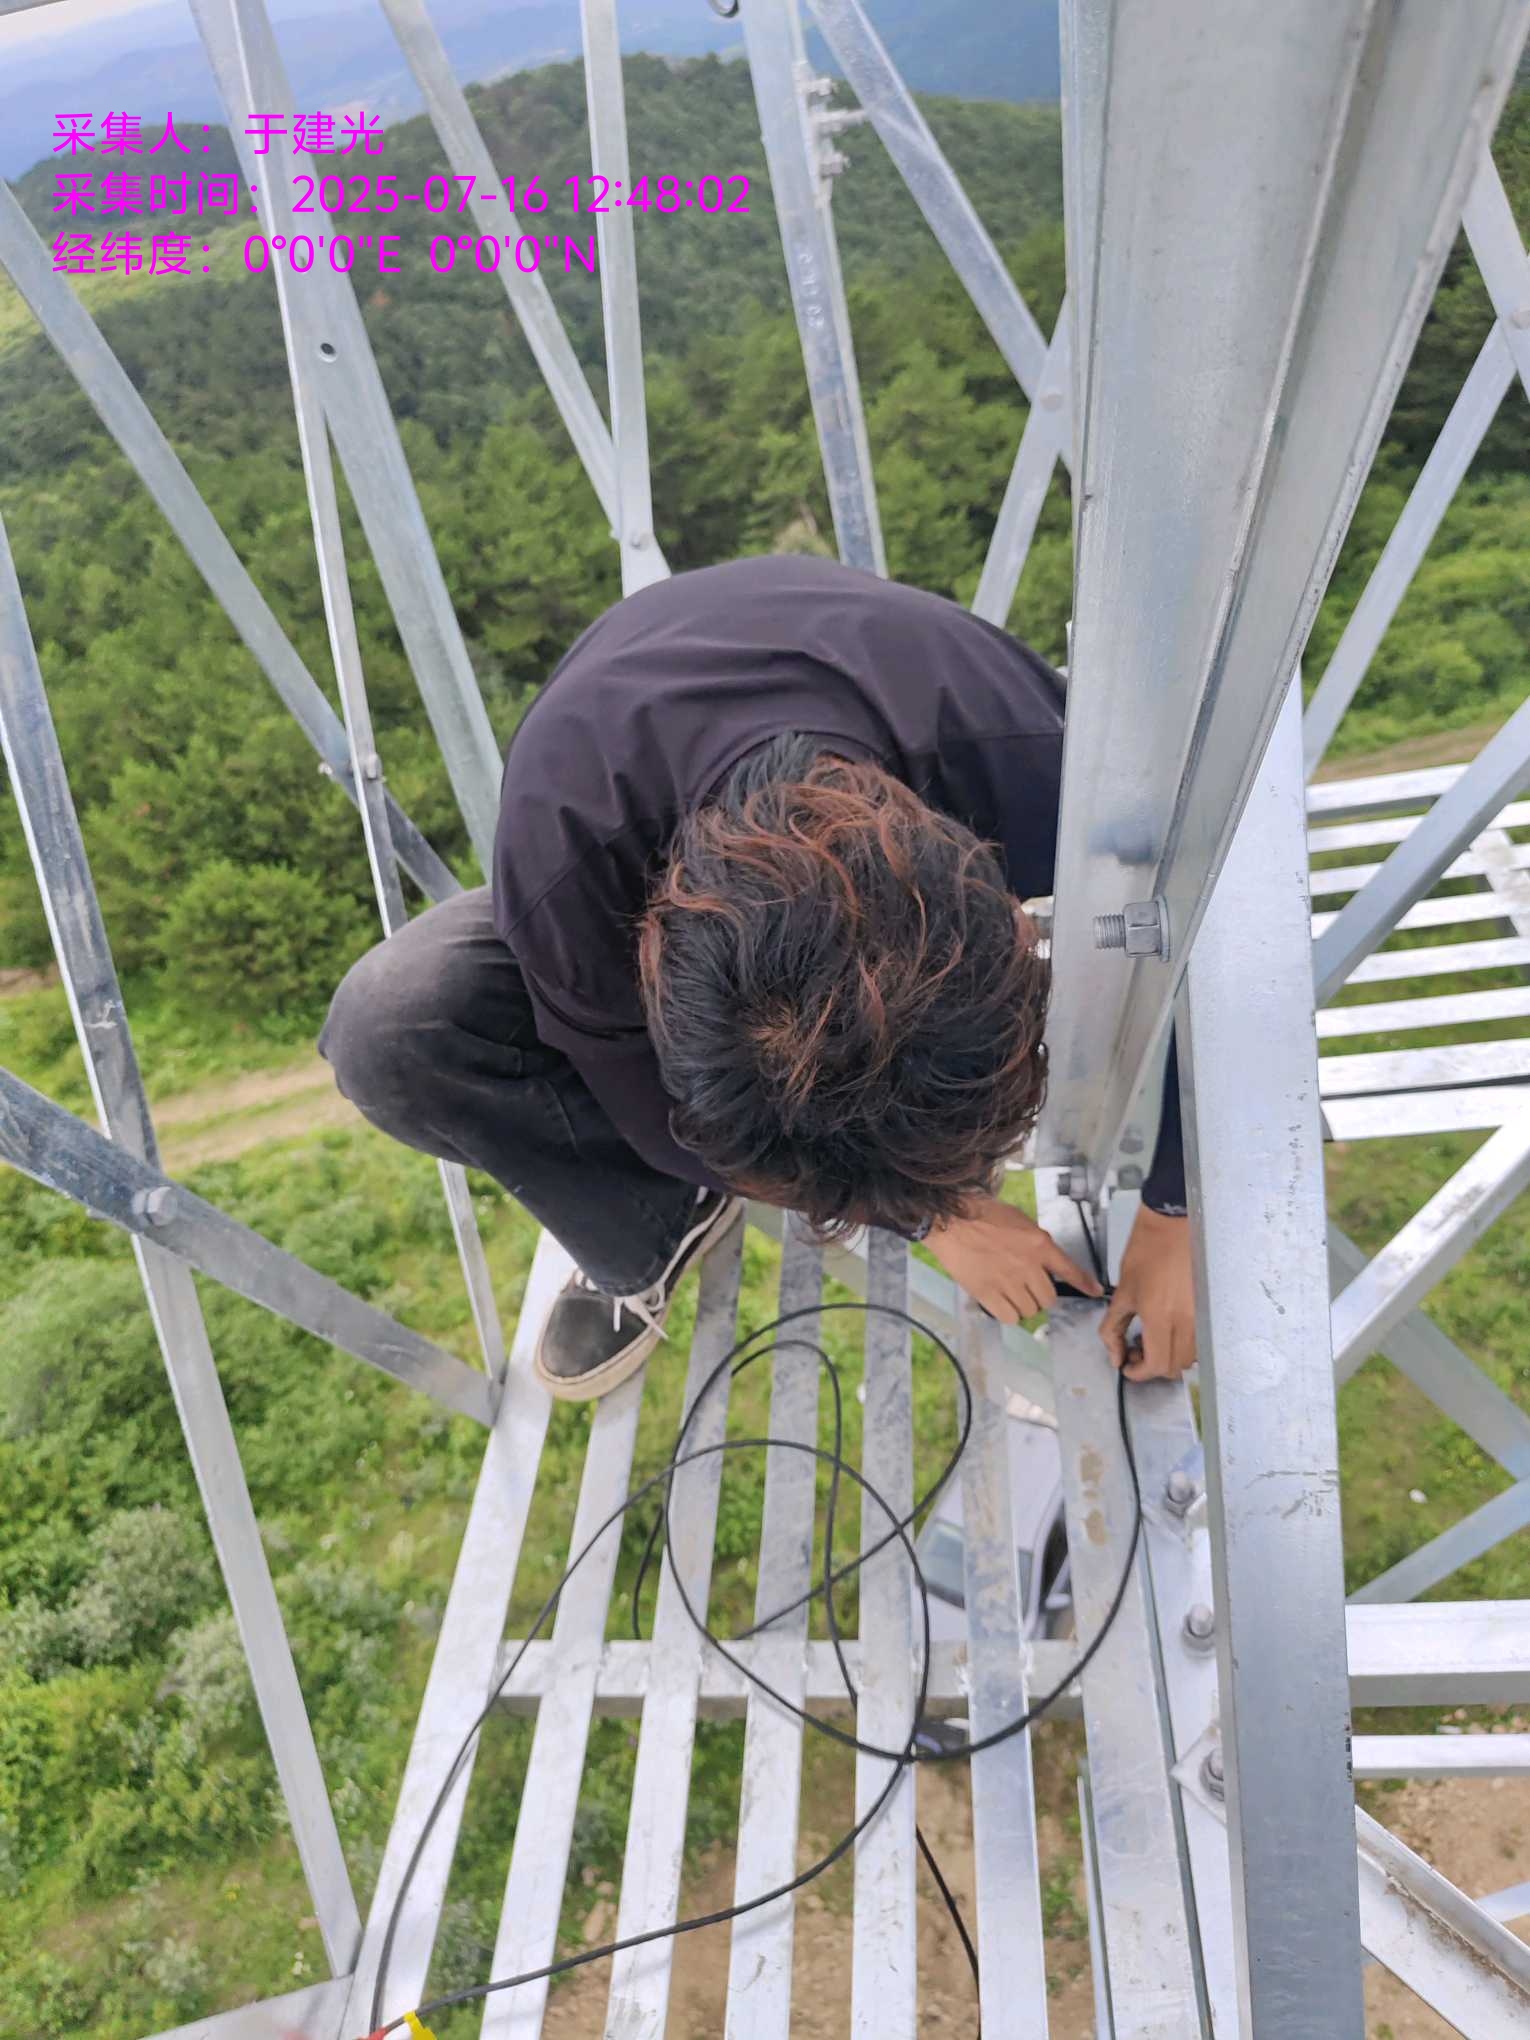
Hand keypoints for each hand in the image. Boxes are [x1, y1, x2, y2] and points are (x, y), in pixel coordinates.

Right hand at [928, 1194, 1102, 1322]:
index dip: (1085, 1284)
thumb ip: (1036, 1243)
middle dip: (1041, 1296)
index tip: (1095, 1292)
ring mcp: (1008, 1281)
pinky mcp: (988, 1293)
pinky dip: (1008, 1313)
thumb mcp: (1020, 1221)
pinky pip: (1010, 1317)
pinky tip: (1001, 1302)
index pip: (1070, 1270)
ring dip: (1024, 1305)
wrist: (951, 1220)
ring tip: (1011, 1293)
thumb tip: (1047, 1262)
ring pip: (1030, 1310)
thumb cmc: (983, 1215)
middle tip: (1028, 1288)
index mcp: (1039, 1244)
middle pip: (1049, 1299)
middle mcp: (1028, 1265)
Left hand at [1101, 1205, 1195, 1380]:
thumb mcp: (1122, 1293)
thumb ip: (1113, 1329)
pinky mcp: (1209, 1309)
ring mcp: (1202, 1317)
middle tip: (1133, 1350)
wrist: (1174, 1225)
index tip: (1126, 1366)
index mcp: (1161, 1317)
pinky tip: (1165, 1328)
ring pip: (1187, 1357)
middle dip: (1151, 1366)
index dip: (1139, 1373)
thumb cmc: (1145, 1253)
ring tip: (1148, 1338)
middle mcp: (1186, 1322)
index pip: (1156, 1365)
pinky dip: (1180, 1345)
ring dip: (1166, 1357)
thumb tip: (1115, 1356)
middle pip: (1173, 1367)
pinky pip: (1197, 1342)